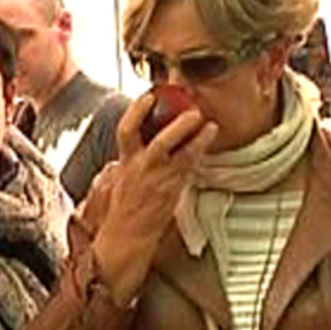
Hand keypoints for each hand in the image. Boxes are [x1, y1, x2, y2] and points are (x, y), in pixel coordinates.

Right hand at [93, 91, 218, 304]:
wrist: (128, 234)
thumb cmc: (124, 206)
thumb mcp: (120, 176)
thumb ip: (131, 157)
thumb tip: (139, 140)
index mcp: (125, 161)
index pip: (127, 129)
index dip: (137, 110)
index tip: (150, 95)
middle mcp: (142, 168)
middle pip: (161, 141)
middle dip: (178, 124)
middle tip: (192, 111)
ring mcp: (160, 180)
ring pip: (183, 156)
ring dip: (199, 139)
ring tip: (210, 126)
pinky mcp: (174, 191)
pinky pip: (190, 169)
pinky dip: (200, 155)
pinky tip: (207, 144)